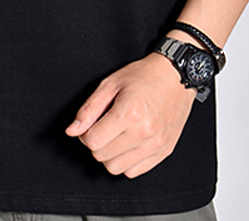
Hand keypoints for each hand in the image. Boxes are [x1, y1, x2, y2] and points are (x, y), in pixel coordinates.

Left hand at [64, 53, 196, 177]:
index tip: (89, 125)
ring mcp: (155, 144)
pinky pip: (135, 171)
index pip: (93, 141)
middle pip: (102, 156)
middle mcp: (144, 132)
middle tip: (102, 128)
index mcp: (129, 113)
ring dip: (110, 155)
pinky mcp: (164, 151)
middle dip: (96, 143)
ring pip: (117, 168)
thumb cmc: (144, 76)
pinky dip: (126, 161)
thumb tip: (72, 130)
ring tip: (115, 136)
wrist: (176, 76)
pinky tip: (128, 144)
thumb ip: (89, 109)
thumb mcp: (111, 83)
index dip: (84, 134)